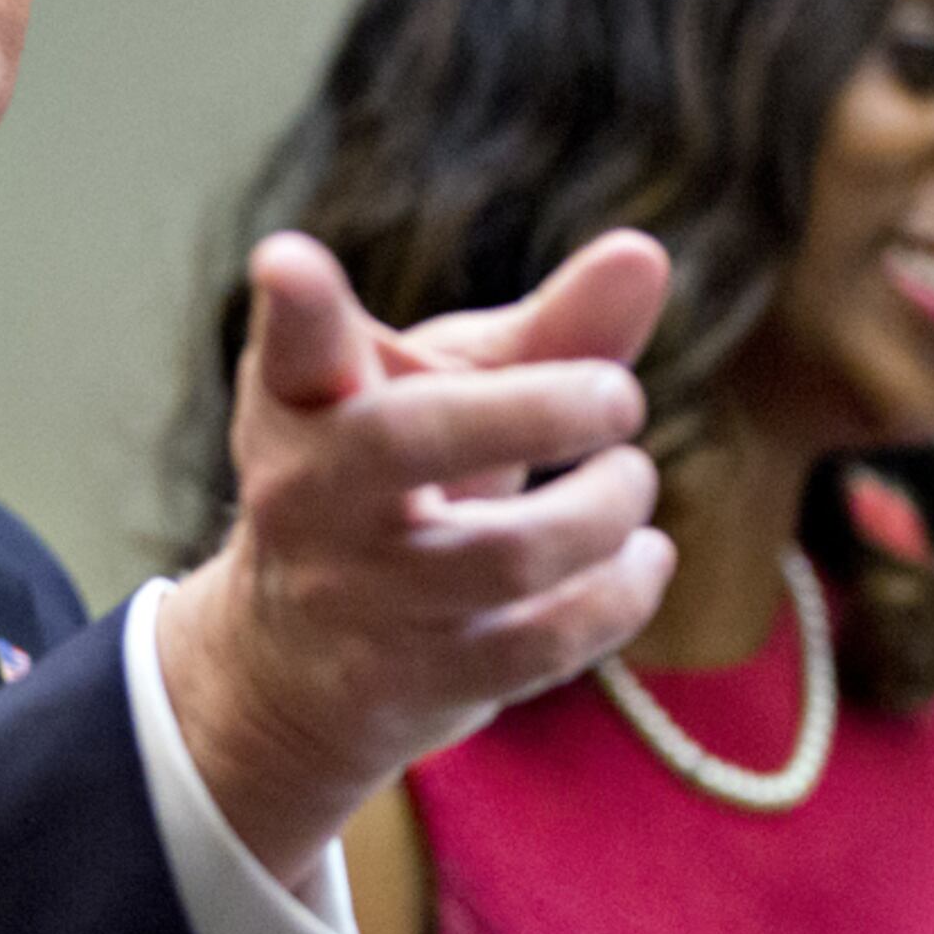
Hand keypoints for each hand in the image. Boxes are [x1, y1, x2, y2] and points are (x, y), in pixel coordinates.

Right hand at [155, 229, 676, 884]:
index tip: (290, 263)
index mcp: (303, 400)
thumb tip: (644, 255)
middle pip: (404, 441)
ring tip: (628, 482)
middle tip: (621, 395)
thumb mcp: (448, 394)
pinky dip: (620, 593)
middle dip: (538, 409)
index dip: (293, 305)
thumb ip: (548, 332)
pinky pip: (543, 641)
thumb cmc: (394, 486)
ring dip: (606, 509)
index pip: (292, 345)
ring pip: (507, 553)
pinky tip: (637, 559)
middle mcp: (306, 495)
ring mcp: (352, 595)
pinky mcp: (406, 679)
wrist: (296, 659)